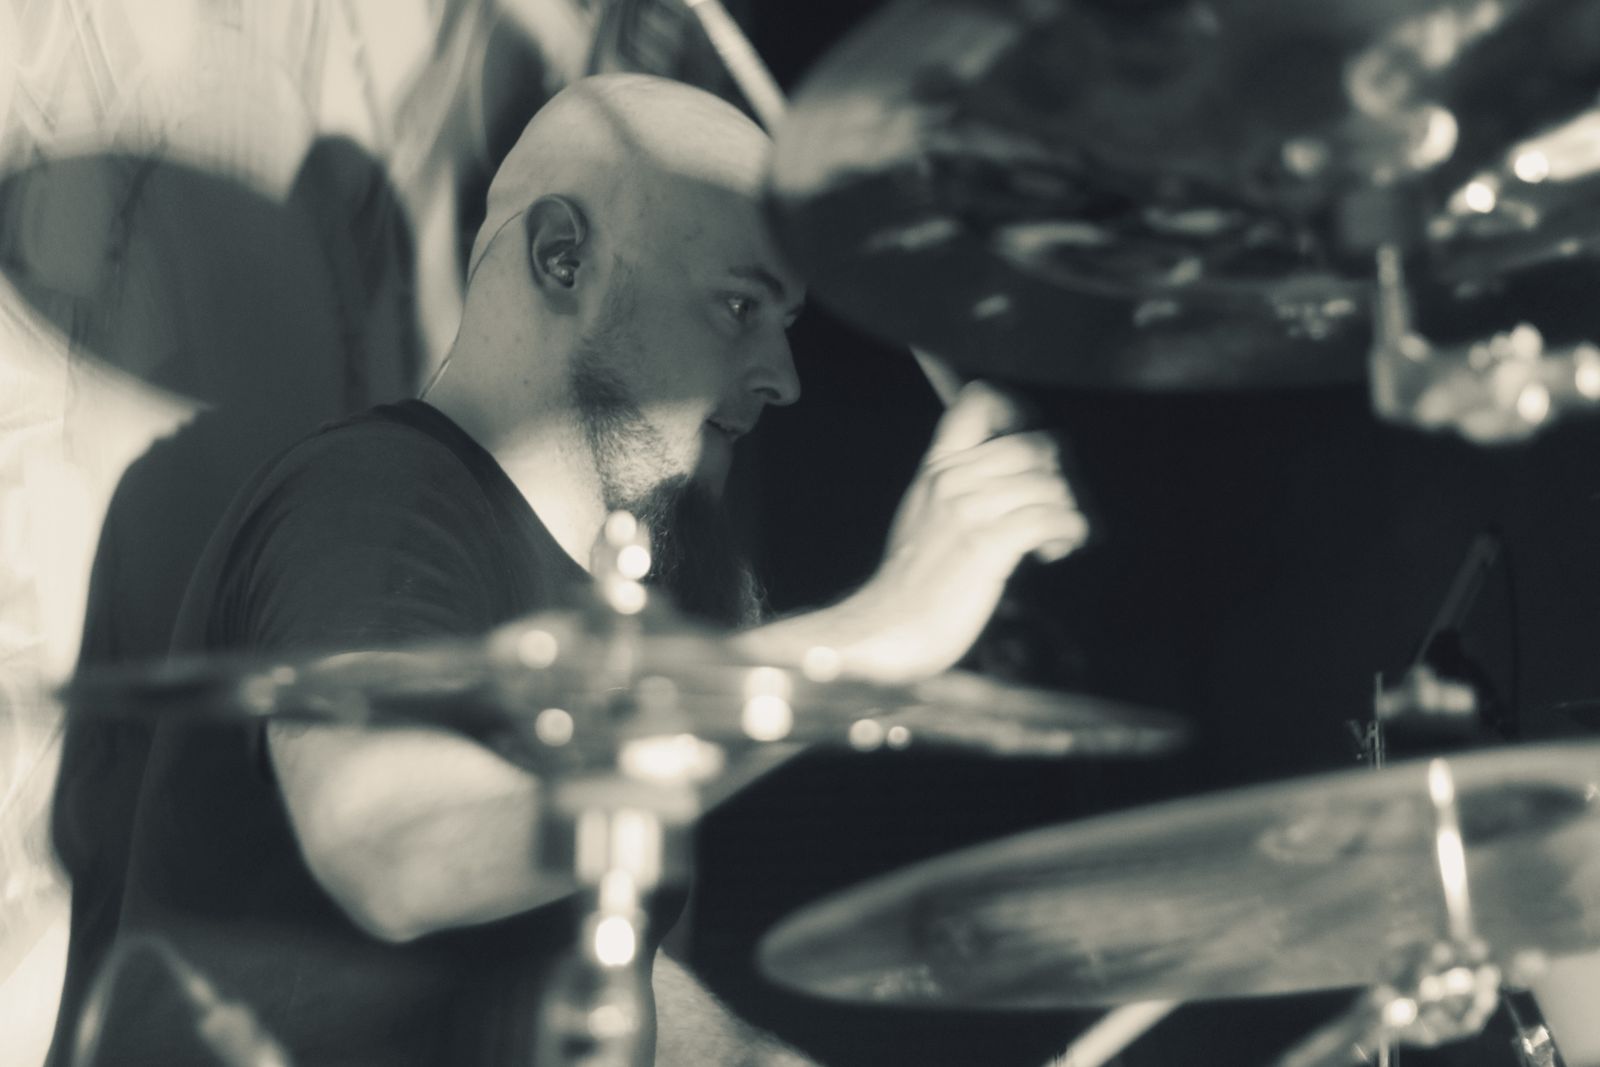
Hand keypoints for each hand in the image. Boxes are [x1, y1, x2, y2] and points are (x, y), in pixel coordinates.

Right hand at [847, 381, 1088, 680]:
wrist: (884, 629)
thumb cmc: (911, 584)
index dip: (1020, 413)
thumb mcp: (926, 515)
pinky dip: (1068, 533)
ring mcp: (968, 510)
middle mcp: (952, 479)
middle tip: (1054, 510)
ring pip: (1050, 483)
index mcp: (937, 467)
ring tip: (1055, 539)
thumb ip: (960, 487)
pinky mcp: (987, 545)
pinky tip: (1055, 552)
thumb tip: (1016, 474)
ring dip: (1066, 511)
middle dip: (1059, 478)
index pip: (979, 401)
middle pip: (1035, 445)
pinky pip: (1051, 518)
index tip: (1034, 451)